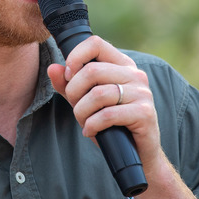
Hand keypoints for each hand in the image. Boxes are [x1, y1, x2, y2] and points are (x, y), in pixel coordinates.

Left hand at [47, 36, 198, 198]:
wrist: (138, 154)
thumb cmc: (112, 125)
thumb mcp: (86, 102)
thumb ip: (69, 85)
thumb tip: (53, 68)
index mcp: (122, 65)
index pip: (95, 44)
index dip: (76, 57)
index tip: (69, 76)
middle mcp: (134, 74)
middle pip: (92, 71)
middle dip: (74, 92)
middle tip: (75, 107)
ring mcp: (142, 93)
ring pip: (98, 94)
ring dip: (82, 112)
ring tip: (84, 121)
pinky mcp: (145, 113)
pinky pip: (108, 114)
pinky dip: (92, 125)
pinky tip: (90, 131)